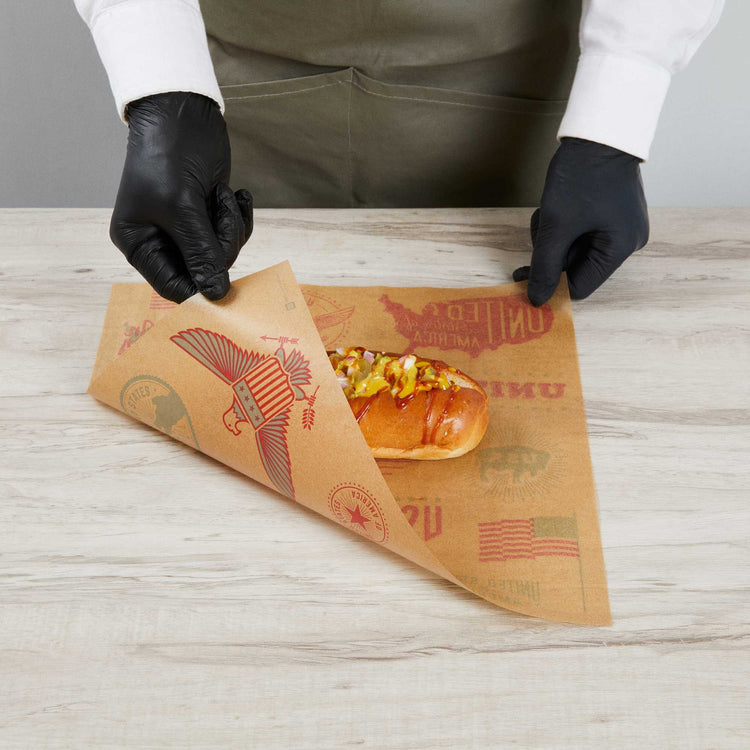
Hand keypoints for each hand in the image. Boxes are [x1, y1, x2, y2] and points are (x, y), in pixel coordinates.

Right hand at [110, 92, 252, 302]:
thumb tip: (216, 294)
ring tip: (225, 195)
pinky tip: (237, 194)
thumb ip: (201, 253)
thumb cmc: (168, 154)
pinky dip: (238, 218)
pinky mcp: (208, 215)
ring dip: (232, 228)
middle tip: (224, 214)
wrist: (183, 109)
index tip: (223, 279)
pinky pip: (232, 235)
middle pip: (202, 272)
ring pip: (222, 254)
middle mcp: (160, 240)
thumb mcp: (183, 207)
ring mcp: (185, 229)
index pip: (173, 287)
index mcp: (139, 243)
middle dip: (221, 247)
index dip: (199, 288)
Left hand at [513, 137, 648, 304]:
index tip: (522, 275)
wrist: (597, 129)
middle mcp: (627, 241)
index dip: (550, 284)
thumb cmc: (581, 175)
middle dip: (551, 252)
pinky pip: (580, 232)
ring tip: (547, 212)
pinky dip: (562, 226)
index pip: (581, 286)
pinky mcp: (610, 213)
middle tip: (539, 231)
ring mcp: (620, 226)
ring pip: (575, 249)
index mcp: (621, 247)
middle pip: (577, 267)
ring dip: (553, 237)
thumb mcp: (557, 225)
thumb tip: (537, 300)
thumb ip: (545, 266)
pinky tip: (555, 207)